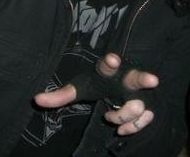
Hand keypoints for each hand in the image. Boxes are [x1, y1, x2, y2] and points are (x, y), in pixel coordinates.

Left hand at [34, 53, 158, 134]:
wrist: (118, 88)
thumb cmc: (98, 84)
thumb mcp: (79, 88)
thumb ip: (61, 95)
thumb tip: (37, 100)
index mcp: (108, 71)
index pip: (108, 65)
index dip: (110, 62)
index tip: (111, 59)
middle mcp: (126, 79)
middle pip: (137, 78)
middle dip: (144, 78)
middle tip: (153, 80)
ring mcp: (139, 93)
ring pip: (140, 105)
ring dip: (125, 115)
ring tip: (109, 116)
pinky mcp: (147, 106)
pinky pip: (146, 118)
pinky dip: (133, 126)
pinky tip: (121, 130)